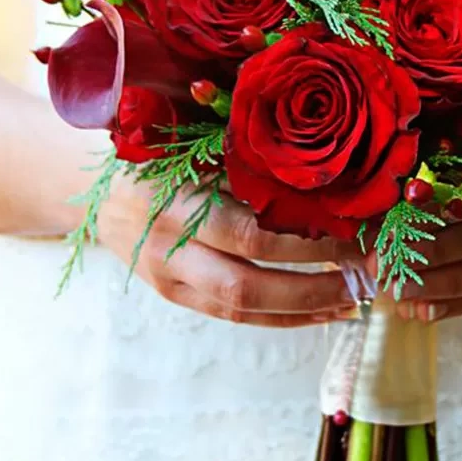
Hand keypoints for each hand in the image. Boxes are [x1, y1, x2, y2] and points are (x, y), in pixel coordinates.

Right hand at [99, 179, 461, 328]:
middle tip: (365, 277)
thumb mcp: (191, 142)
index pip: (245, 235)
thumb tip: (321, 169)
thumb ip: (241, 157)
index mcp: (172, 204)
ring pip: (243, 310)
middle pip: (245, 286)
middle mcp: (167, 251)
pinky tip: (325, 312)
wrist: (96, 192)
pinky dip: (284, 318)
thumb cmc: (155, 153)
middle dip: (312, 287)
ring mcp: (170, 281)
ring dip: (306, 309)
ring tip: (356, 300)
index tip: (351, 235)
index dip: (301, 242)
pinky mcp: (178, 297)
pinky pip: (235, 316)